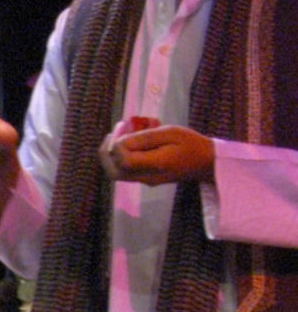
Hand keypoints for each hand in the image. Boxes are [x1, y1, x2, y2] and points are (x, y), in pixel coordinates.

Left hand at [101, 120, 215, 185]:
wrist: (205, 162)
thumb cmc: (190, 144)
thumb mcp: (169, 133)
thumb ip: (144, 138)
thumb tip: (120, 141)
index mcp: (156, 165)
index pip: (125, 161)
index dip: (118, 146)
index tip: (124, 130)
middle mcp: (147, 177)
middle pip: (115, 172)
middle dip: (107, 153)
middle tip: (112, 134)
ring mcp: (146, 181)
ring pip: (117, 174)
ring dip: (111, 157)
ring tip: (116, 138)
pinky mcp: (146, 180)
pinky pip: (125, 173)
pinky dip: (119, 160)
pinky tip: (126, 145)